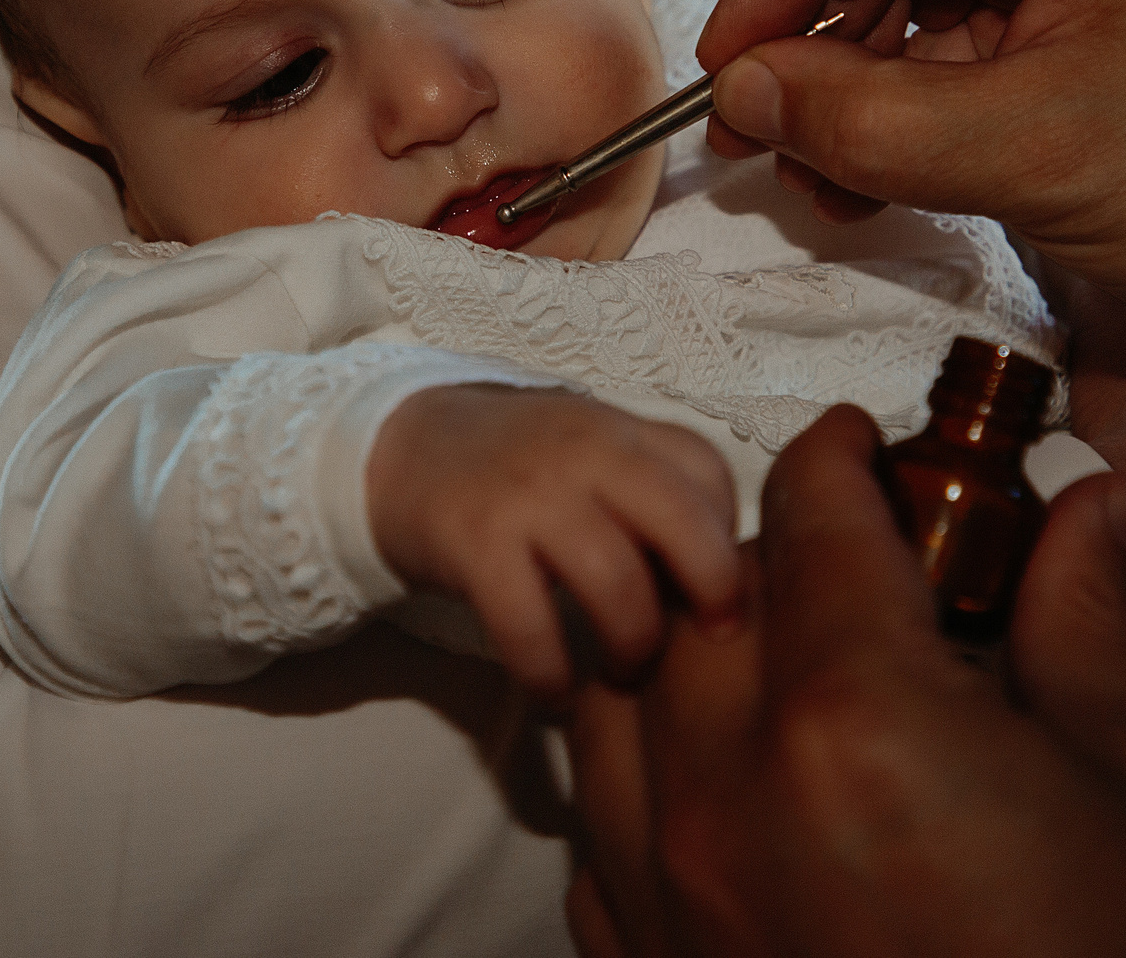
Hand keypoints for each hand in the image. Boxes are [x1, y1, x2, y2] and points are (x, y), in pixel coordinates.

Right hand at [366, 386, 739, 696]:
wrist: (398, 448)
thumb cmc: (517, 471)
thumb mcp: (591, 454)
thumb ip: (654, 497)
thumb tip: (726, 587)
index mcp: (623, 432)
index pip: (711, 479)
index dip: (727, 546)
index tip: (714, 596)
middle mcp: (585, 451)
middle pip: (684, 523)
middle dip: (712, 594)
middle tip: (707, 643)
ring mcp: (529, 495)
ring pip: (616, 582)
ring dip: (632, 647)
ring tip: (622, 674)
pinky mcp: (474, 541)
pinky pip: (531, 625)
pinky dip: (551, 675)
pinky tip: (554, 693)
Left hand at [565, 407, 1125, 957]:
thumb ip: (1085, 619)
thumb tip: (1098, 501)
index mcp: (855, 720)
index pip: (814, 522)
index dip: (843, 460)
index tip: (864, 445)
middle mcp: (725, 794)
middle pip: (698, 603)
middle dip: (762, 558)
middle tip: (842, 567)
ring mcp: (667, 894)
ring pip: (615, 705)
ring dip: (679, 657)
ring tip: (762, 664)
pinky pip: (594, 832)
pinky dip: (638, 778)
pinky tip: (714, 785)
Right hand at [697, 0, 1125, 356]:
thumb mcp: (1032, 157)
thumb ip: (866, 119)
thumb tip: (740, 90)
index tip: (722, 73)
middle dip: (815, 38)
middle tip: (751, 135)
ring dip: (859, 77)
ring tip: (815, 174)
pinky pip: (975, 21)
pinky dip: (917, 90)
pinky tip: (872, 165)